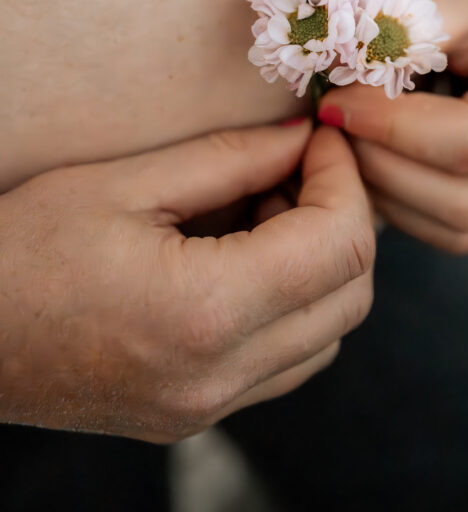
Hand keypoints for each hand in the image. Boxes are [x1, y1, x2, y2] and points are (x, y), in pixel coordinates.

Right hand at [0, 122, 373, 441]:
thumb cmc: (24, 250)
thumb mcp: (126, 183)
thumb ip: (230, 158)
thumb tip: (302, 137)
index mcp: (204, 312)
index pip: (338, 246)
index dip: (343, 179)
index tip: (320, 138)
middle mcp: (220, 375)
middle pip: (351, 296)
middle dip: (343, 216)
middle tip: (298, 166)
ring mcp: (211, 406)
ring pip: (330, 334)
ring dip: (322, 263)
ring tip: (265, 209)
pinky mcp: (199, 414)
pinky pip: (289, 360)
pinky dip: (295, 303)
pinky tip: (247, 257)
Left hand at [319, 0, 467, 253]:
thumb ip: (405, 34)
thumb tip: (338, 74)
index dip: (392, 130)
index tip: (334, 102)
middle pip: (465, 200)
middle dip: (382, 167)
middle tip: (331, 124)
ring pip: (458, 227)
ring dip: (386, 193)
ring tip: (346, 140)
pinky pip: (454, 230)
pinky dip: (402, 205)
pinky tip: (370, 159)